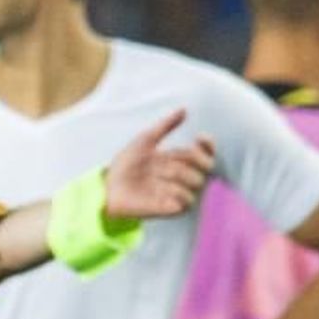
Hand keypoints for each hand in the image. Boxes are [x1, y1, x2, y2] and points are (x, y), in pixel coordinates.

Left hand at [103, 108, 216, 227]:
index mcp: (180, 160)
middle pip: (207, 166)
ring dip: (176, 174)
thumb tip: (185, 109)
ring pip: (197, 181)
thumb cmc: (125, 165)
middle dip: (190, 159)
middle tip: (167, 159)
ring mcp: (181, 193)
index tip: (199, 137)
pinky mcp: (174, 209)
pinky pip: (188, 200)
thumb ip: (165, 126)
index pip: (207, 153)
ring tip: (154, 175)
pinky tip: (158, 190)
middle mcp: (184, 176)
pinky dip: (175, 192)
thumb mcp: (145, 140)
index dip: (208, 145)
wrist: (110, 187)